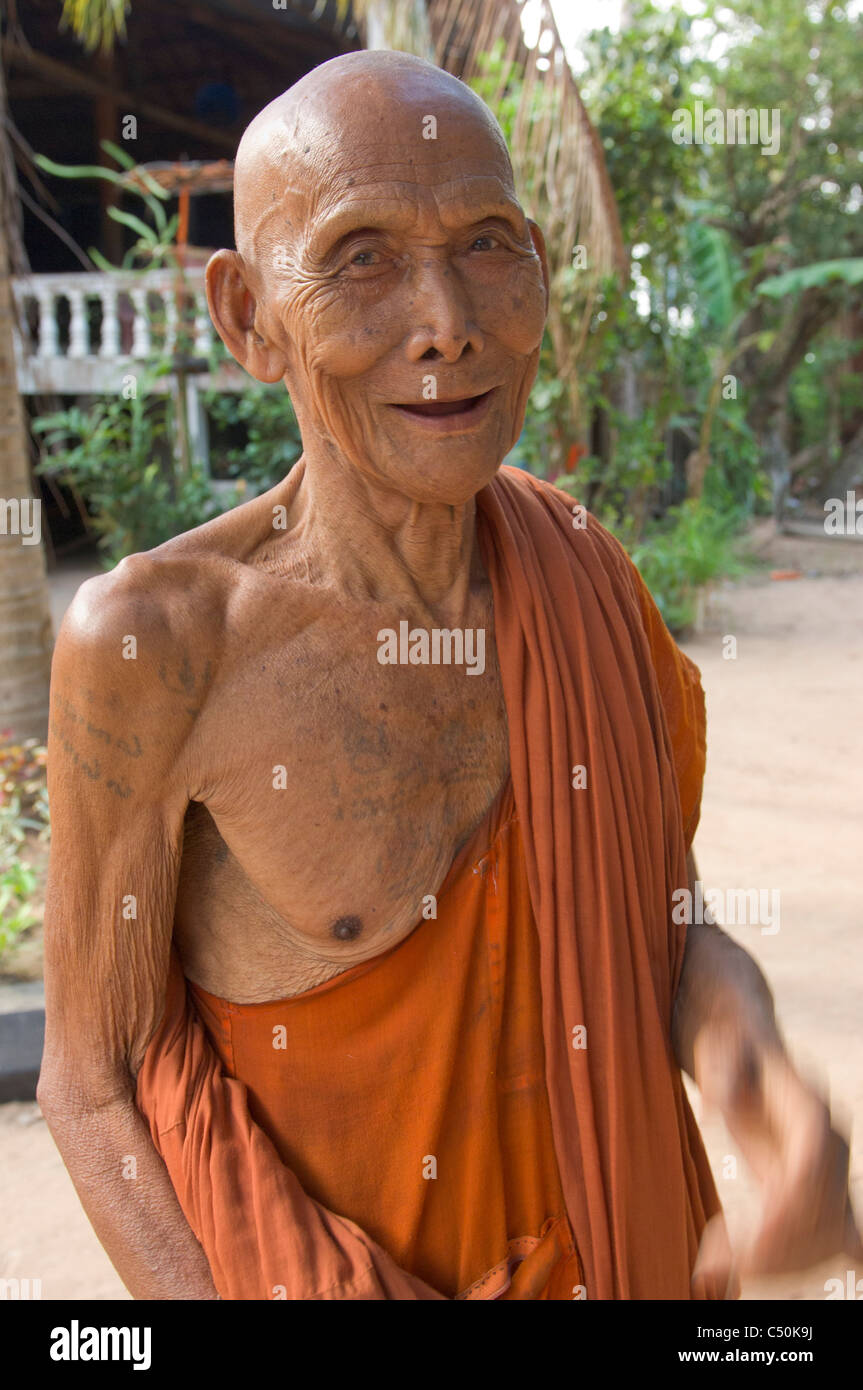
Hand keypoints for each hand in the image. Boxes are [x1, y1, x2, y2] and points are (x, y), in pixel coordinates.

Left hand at [691, 1018, 862, 1293]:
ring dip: (777, 1262)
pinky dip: (794, 1262)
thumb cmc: (730, 1051)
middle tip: (714, 1265)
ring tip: (713, 1265)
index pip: (811, 1170)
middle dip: (775, 1248)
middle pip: (821, 1213)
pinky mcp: (823, 1193)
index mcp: (810, 1110)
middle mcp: (832, 1144)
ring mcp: (833, 1172)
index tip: (748, 1241)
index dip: (788, 1209)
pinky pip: (830, 1242)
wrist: (748, 1051)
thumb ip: (718, 1072)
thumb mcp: (718, 1050)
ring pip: (828, 1237)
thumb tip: (712, 1109)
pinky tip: (748, 1272)